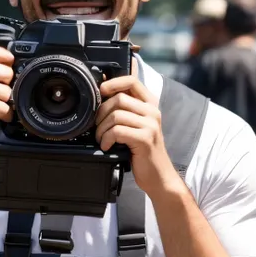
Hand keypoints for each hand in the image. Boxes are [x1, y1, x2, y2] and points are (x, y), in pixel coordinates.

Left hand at [95, 75, 175, 194]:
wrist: (158, 175)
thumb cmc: (142, 151)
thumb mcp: (135, 125)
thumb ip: (125, 110)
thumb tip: (102, 94)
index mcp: (150, 104)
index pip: (131, 81)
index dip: (113, 82)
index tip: (101, 91)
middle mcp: (153, 111)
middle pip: (118, 99)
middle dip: (101, 113)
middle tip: (97, 128)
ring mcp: (150, 125)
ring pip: (115, 115)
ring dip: (101, 129)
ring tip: (101, 139)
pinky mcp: (145, 138)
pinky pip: (117, 131)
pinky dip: (106, 139)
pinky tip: (107, 146)